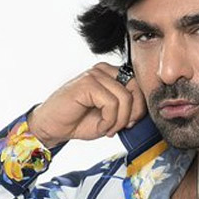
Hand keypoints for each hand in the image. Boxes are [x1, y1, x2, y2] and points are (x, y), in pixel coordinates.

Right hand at [26, 62, 146, 147]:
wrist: (53, 127)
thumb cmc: (80, 121)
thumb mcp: (112, 116)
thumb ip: (128, 108)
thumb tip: (145, 110)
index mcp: (112, 74)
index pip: (139, 85)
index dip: (140, 107)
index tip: (129, 123)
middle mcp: (104, 70)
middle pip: (136, 88)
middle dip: (134, 113)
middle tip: (121, 127)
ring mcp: (95, 74)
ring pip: (125, 98)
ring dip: (119, 120)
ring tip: (108, 128)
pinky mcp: (87, 83)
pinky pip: (111, 103)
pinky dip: (109, 120)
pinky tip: (100, 126)